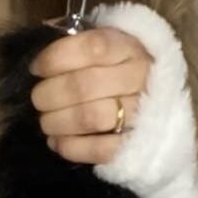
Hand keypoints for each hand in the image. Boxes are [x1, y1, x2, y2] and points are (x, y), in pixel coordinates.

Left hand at [28, 25, 151, 163]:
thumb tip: (41, 56)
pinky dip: (71, 147)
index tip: (37, 68)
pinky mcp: (138, 145)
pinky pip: (100, 150)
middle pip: (84, 85)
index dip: (55, 58)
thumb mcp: (107, 47)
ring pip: (90, 118)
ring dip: (57, 122)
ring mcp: (143, 113)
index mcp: (129, 48)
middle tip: (39, 99)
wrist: (161, 101)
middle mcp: (140, 77)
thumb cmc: (120, 70)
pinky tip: (58, 142)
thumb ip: (78, 47)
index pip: (91, 48)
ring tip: (46, 122)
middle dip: (49, 94)